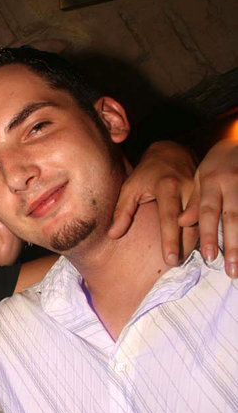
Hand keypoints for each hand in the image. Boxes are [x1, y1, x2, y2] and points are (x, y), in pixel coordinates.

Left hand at [109, 140, 197, 263]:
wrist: (172, 152)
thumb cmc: (147, 173)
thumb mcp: (131, 187)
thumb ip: (122, 211)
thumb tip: (113, 235)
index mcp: (167, 186)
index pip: (169, 217)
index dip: (170, 239)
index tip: (170, 259)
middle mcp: (188, 188)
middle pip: (189, 224)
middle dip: (184, 247)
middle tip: (175, 265)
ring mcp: (200, 192)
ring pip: (200, 223)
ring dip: (192, 243)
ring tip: (181, 260)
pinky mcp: (206, 196)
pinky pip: (204, 219)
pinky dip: (198, 234)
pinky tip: (190, 247)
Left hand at [179, 138, 237, 276]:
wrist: (237, 143)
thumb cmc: (213, 166)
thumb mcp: (199, 178)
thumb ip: (191, 201)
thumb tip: (181, 223)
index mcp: (211, 181)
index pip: (208, 211)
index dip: (208, 234)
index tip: (209, 257)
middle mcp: (231, 182)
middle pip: (233, 217)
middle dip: (232, 245)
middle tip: (230, 270)